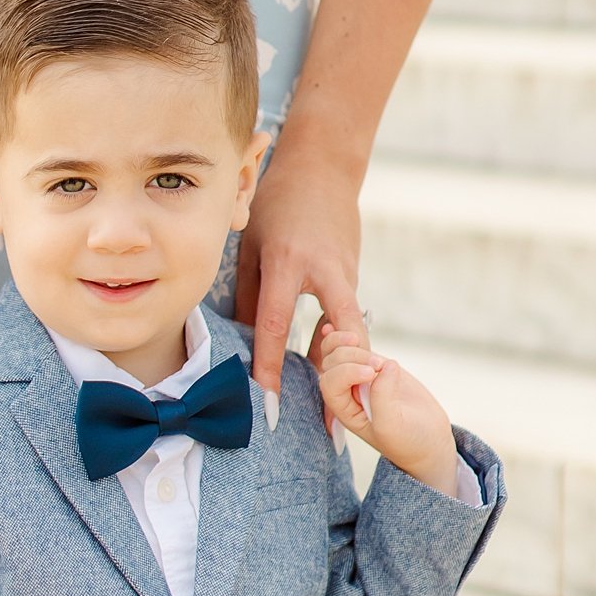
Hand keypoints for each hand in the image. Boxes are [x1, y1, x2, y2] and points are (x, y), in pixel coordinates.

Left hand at [232, 138, 362, 431]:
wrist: (325, 164)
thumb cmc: (277, 201)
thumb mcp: (252, 241)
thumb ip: (248, 293)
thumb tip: (240, 342)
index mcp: (288, 262)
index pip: (276, 325)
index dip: (271, 369)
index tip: (270, 408)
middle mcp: (324, 273)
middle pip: (339, 339)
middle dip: (339, 386)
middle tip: (337, 431)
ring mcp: (346, 275)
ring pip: (349, 333)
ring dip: (346, 373)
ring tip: (343, 417)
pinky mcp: (355, 275)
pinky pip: (346, 319)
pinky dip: (342, 347)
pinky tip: (339, 374)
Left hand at [316, 320, 459, 492]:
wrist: (430, 439)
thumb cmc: (407, 441)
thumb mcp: (391, 426)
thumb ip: (382, 397)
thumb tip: (384, 365)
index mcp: (344, 410)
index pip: (331, 383)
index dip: (346, 372)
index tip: (371, 374)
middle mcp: (348, 391)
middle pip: (333, 363)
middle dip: (351, 356)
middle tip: (377, 365)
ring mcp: (362, 376)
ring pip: (341, 350)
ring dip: (352, 345)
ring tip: (377, 359)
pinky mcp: (378, 366)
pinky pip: (360, 348)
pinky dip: (354, 337)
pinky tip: (351, 330)